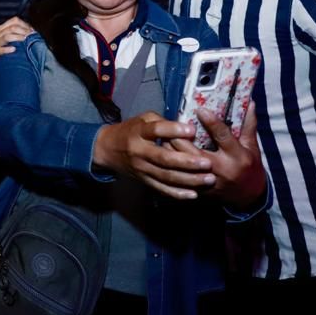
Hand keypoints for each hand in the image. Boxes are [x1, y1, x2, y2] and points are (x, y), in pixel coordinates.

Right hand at [0, 16, 33, 69]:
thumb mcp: (8, 38)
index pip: (14, 21)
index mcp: (2, 28)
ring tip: (25, 41)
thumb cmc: (2, 48)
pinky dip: (7, 49)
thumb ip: (18, 33)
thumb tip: (32, 32)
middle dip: (23, 31)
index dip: (25, 25)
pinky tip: (14, 49)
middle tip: (32, 36)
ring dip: (18, 38)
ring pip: (7, 37)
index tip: (32, 31)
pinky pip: (0, 50)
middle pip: (12, 28)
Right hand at [94, 112, 213, 199]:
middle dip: (187, 162)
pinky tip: (193, 194)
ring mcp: (141, 168)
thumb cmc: (130, 130)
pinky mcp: (143, 180)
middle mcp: (139, 151)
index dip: (174, 130)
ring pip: (166, 176)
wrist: (107, 149)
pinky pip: (161, 189)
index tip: (192, 130)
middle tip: (207, 163)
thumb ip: (162, 122)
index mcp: (139, 132)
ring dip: (189, 180)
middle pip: (164, 158)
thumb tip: (187, 129)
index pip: (156, 130)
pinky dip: (177, 193)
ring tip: (208, 179)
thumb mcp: (142, 119)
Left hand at [171, 103, 266, 207]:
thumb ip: (248, 125)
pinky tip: (163, 153)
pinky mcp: (200, 189)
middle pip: (195, 151)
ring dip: (172, 149)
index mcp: (236, 156)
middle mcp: (221, 168)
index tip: (200, 109)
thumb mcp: (253, 147)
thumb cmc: (250, 168)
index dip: (211, 122)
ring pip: (184, 164)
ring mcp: (209, 180)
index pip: (222, 136)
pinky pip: (180, 176)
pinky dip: (171, 164)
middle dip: (181, 137)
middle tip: (170, 123)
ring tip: (163, 136)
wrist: (249, 198)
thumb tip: (250, 103)